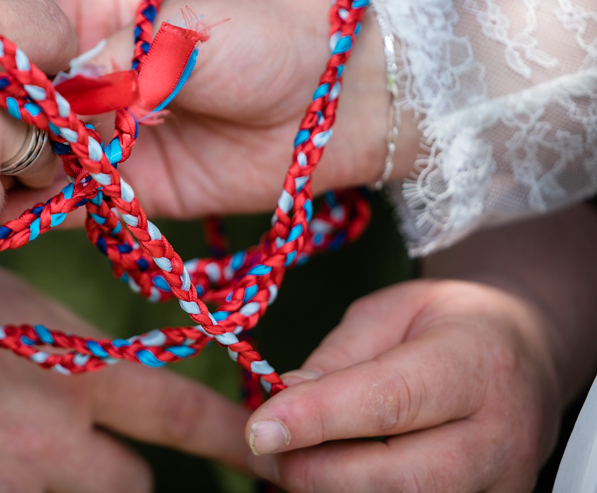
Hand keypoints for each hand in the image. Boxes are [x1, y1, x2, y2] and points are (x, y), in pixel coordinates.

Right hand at [0, 263, 251, 491]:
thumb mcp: (19, 307)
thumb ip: (77, 346)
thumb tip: (118, 375)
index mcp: (74, 371)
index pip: (183, 415)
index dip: (235, 441)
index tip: (270, 457)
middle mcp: (53, 441)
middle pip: (135, 486)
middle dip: (117, 465)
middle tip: (77, 440)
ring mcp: (4, 489)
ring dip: (68, 488)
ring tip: (20, 450)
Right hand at [19, 0, 418, 220]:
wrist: (338, 102)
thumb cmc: (262, 39)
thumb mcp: (181, 33)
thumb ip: (113, 66)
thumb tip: (47, 103)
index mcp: (99, 19)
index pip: (27, 44)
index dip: (3, 69)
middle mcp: (98, 80)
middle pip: (31, 110)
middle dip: (9, 132)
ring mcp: (115, 138)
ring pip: (49, 160)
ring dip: (25, 178)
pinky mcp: (139, 188)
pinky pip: (86, 203)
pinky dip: (58, 213)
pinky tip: (27, 218)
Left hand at [243, 204, 596, 491]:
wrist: (525, 352)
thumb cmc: (451, 324)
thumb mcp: (391, 310)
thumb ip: (340, 355)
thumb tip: (287, 396)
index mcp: (475, 363)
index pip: (389, 400)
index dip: (317, 419)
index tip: (259, 428)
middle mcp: (499, 435)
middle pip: (395, 477)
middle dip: (312, 470)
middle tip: (261, 448)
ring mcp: (502, 485)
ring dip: (327, 489)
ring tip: (288, 459)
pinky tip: (324, 475)